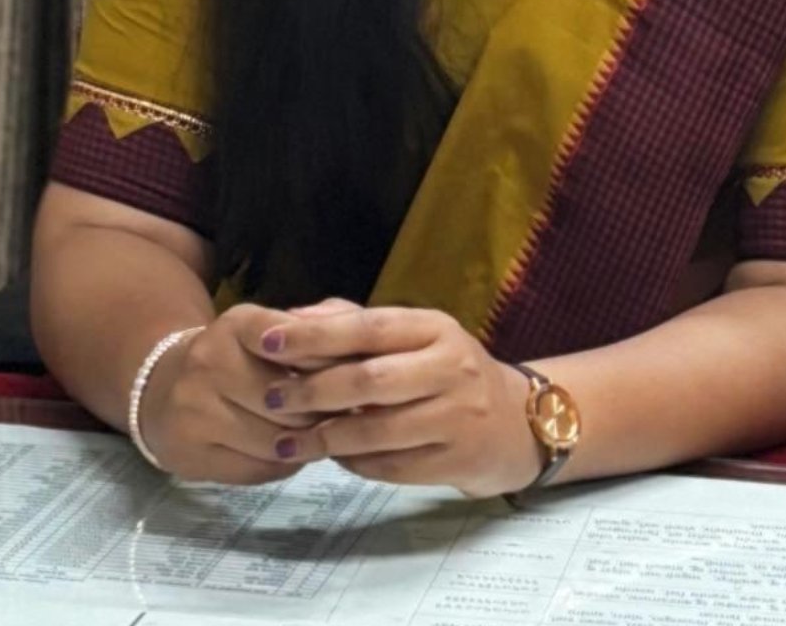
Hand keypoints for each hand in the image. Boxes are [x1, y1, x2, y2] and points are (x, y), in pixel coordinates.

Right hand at [135, 299, 355, 483]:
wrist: (163, 385)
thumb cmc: (241, 356)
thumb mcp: (276, 328)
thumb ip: (325, 325)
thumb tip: (364, 345)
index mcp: (237, 324)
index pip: (291, 340)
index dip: (327, 363)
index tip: (352, 376)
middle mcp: (208, 361)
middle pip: (290, 401)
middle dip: (323, 411)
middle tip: (347, 416)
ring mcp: (193, 410)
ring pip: (274, 440)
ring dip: (306, 443)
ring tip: (321, 435)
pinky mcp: (187, 454)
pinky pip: (255, 470)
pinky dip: (281, 465)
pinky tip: (288, 451)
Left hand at [237, 302, 543, 498]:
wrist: (518, 423)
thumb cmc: (448, 372)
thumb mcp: (415, 336)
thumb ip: (354, 323)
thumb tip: (292, 318)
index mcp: (435, 328)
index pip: (369, 327)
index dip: (315, 335)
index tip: (267, 341)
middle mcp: (451, 367)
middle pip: (369, 380)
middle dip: (311, 390)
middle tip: (269, 398)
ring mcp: (457, 417)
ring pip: (377, 430)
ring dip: (324, 438)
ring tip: (286, 441)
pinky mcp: (456, 462)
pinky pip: (391, 467)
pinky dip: (354, 464)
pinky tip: (331, 458)